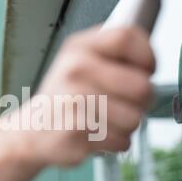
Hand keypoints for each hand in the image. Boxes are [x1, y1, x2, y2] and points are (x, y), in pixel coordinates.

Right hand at [6, 25, 154, 166]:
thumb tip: (151, 65)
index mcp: (79, 48)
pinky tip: (96, 135)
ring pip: (134, 119)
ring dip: (127, 125)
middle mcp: (75, 70)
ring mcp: (75, 102)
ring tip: (106, 121)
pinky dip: (115, 143)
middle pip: (141, 86)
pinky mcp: (76, 132)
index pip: (127, 37)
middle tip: (126, 104)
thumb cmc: (65, 97)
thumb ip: (113, 56)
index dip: (147, 57)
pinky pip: (121, 141)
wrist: (31, 130)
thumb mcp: (80, 62)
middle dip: (142, 101)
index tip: (145, 71)